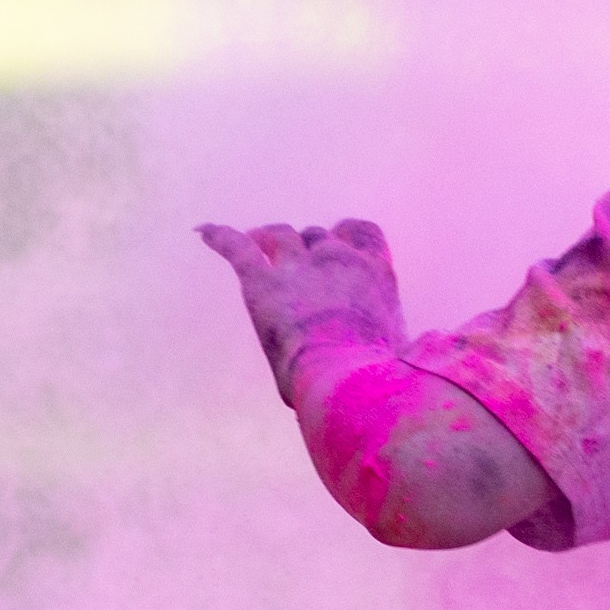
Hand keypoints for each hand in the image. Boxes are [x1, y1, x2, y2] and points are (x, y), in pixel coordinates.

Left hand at [197, 219, 405, 404]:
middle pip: (317, 236)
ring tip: (258, 245)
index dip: (345, 235)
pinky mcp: (262, 282)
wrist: (348, 378)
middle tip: (294, 270)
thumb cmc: (379, 375)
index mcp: (376, 272)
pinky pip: (237, 248)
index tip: (338, 244)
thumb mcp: (401, 348)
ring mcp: (300, 267)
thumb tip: (404, 354)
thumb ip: (393, 334)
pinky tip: (205, 232)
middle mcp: (339, 259)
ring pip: (281, 235)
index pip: (362, 231)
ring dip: (270, 239)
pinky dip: (220, 237)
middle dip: (306, 249)